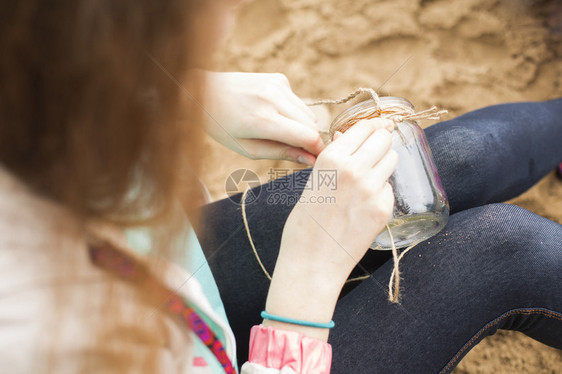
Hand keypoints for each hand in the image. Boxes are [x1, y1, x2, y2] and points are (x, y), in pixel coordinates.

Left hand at [203, 72, 323, 164]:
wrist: (203, 91)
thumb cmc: (222, 126)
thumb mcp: (247, 148)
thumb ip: (280, 153)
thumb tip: (310, 159)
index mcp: (263, 120)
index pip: (308, 136)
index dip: (317, 150)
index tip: (315, 160)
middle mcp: (274, 98)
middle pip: (312, 125)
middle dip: (310, 140)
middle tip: (295, 151)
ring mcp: (278, 85)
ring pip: (308, 113)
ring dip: (302, 127)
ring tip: (278, 132)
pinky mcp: (279, 78)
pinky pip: (298, 102)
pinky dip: (292, 112)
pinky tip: (272, 113)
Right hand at [264, 118, 397, 340]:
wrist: (311, 262)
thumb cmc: (304, 223)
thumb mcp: (312, 182)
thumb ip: (333, 158)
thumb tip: (346, 137)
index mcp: (331, 158)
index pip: (365, 127)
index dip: (372, 127)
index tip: (377, 127)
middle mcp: (354, 168)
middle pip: (384, 139)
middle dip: (380, 142)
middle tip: (374, 151)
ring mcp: (372, 189)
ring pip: (392, 159)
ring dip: (384, 163)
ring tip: (369, 178)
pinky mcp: (383, 209)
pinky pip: (390, 188)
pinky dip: (381, 191)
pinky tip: (365, 205)